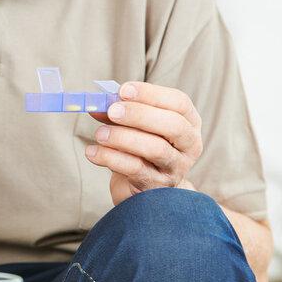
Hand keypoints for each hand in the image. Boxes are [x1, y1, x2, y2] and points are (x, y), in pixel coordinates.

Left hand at [85, 82, 202, 204]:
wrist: (145, 191)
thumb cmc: (140, 150)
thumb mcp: (133, 127)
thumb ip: (118, 113)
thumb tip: (97, 104)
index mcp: (189, 122)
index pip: (178, 102)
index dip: (151, 94)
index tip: (123, 90)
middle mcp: (190, 145)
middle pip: (172, 125)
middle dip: (139, 114)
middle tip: (112, 111)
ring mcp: (176, 168)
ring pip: (155, 149)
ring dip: (123, 138)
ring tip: (99, 134)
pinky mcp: (157, 186)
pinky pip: (136, 169)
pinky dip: (111, 158)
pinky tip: (92, 152)